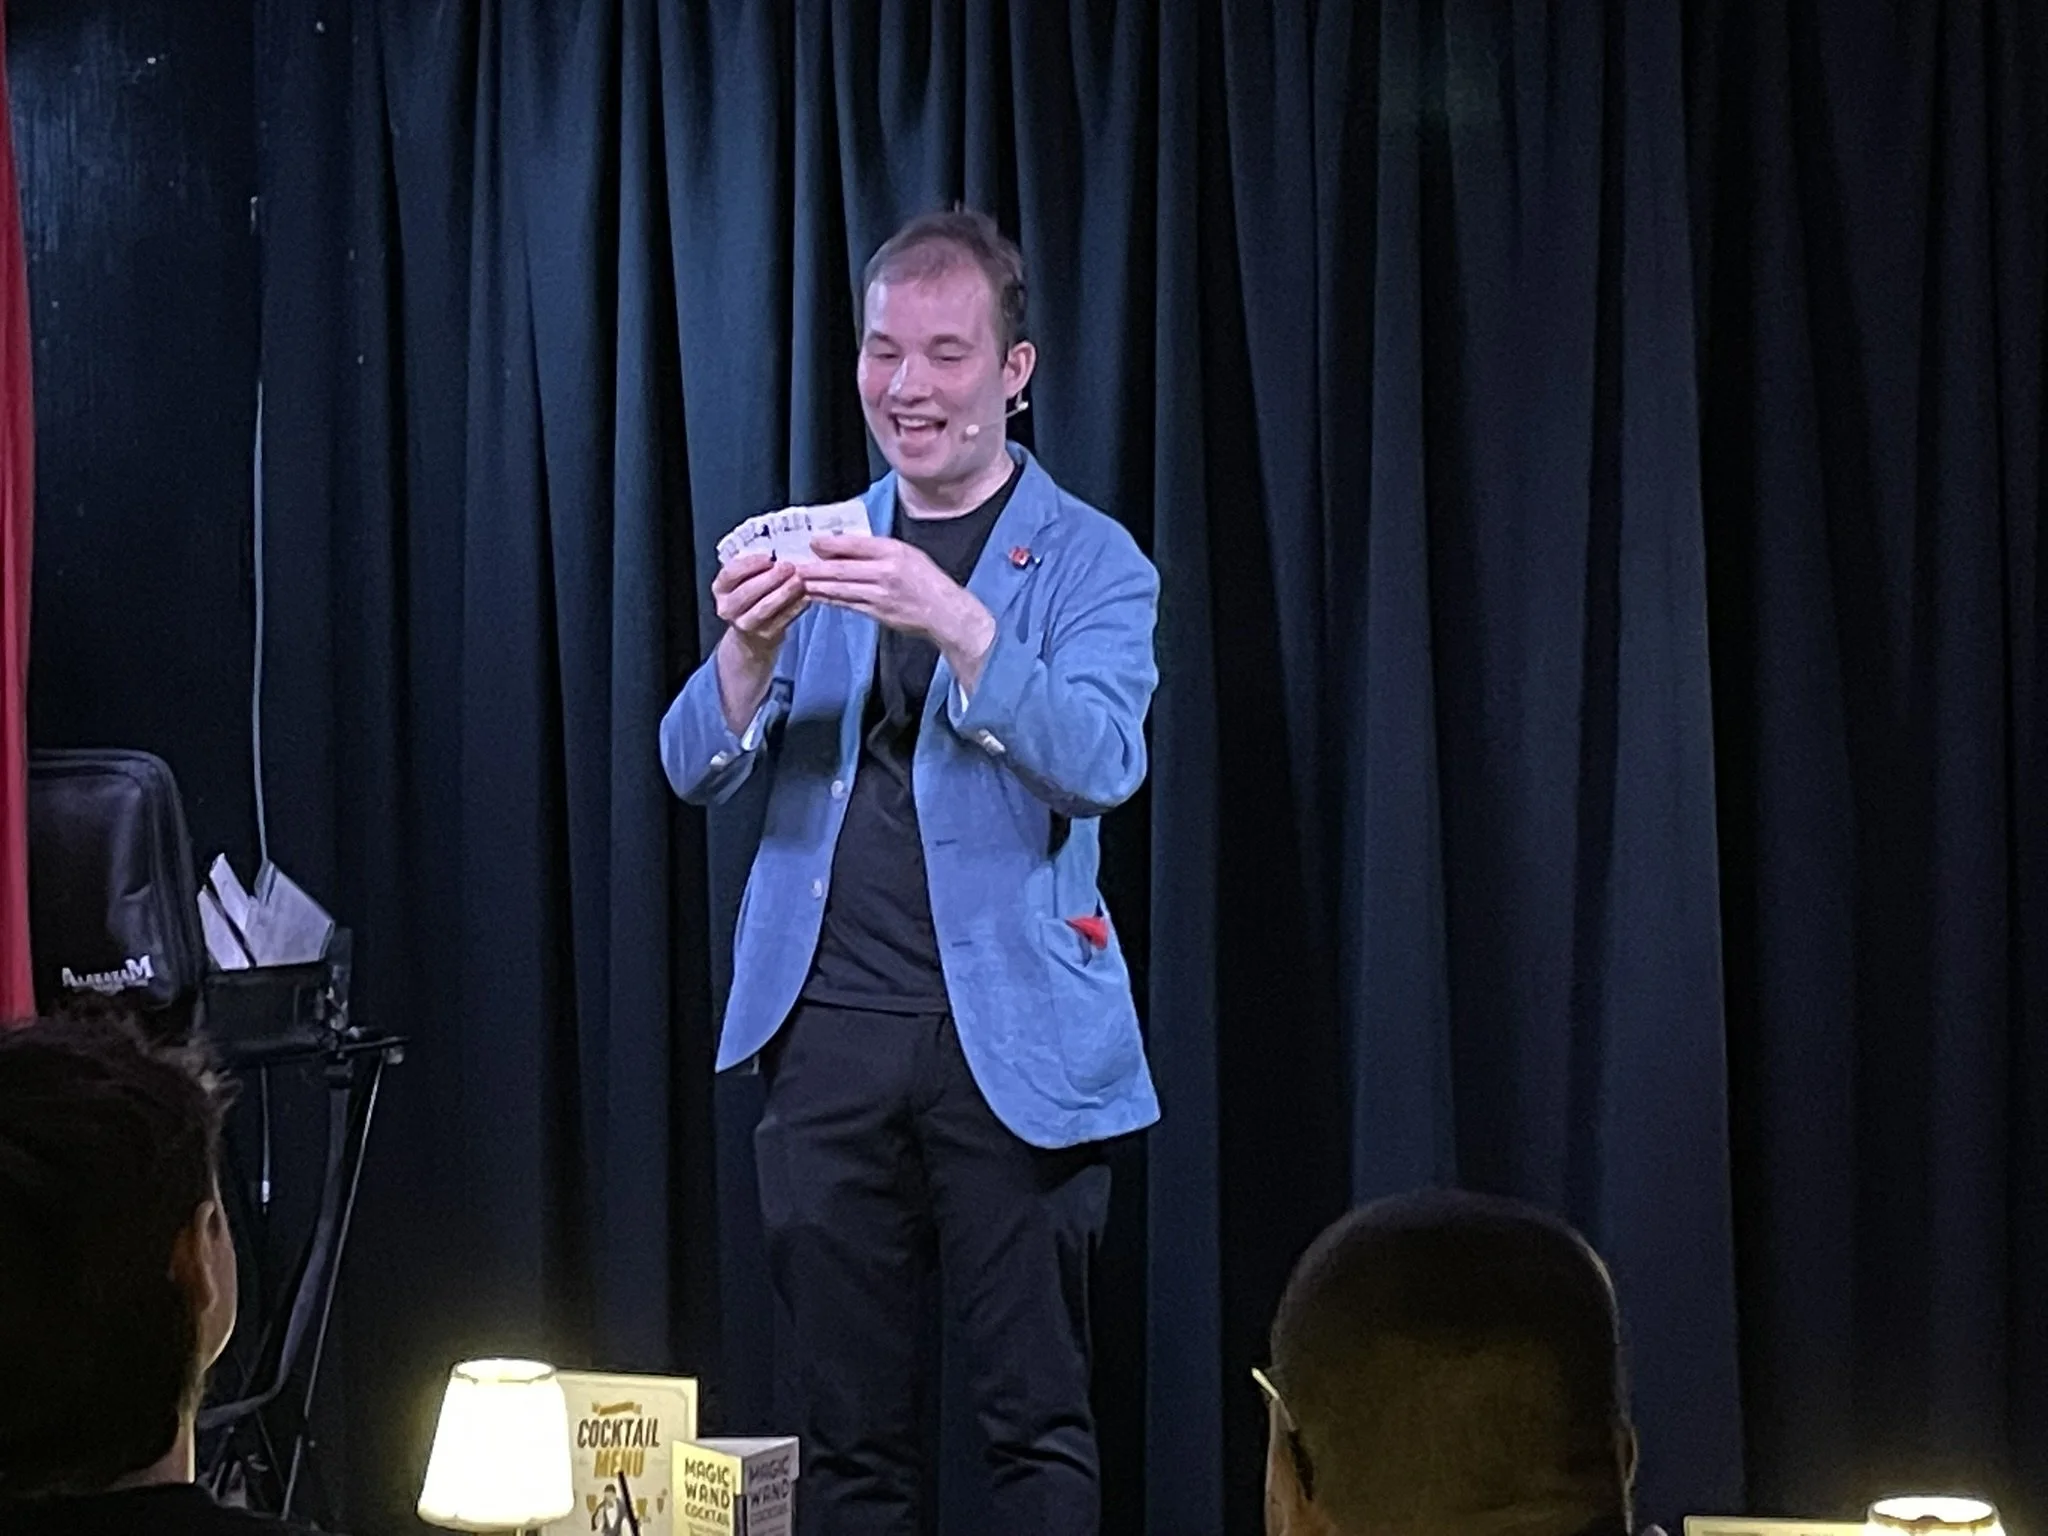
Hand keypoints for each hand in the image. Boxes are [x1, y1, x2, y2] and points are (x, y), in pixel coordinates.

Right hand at [713, 553, 806, 658]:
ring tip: (799, 580)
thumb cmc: (752, 596)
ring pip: (764, 608)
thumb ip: (755, 567)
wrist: (752, 633)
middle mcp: (727, 608)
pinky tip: (806, 596)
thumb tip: (778, 553)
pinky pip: (781, 620)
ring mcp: (745, 624)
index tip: (769, 556)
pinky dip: (795, 607)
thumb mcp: (745, 580)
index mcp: (720, 589)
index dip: (749, 564)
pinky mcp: (765, 635)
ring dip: (783, 593)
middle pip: (747, 591)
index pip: (730, 574)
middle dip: (770, 578)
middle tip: (789, 566)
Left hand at [799, 535, 994, 658]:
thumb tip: (844, 547)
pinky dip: (830, 599)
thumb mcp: (907, 554)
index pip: (855, 544)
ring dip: (816, 585)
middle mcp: (886, 572)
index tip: (811, 542)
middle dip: (814, 567)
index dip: (830, 544)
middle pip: (842, 568)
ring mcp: (881, 595)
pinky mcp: (878, 613)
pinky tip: (817, 596)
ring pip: (841, 588)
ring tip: (798, 581)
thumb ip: (878, 550)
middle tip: (794, 565)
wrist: (945, 612)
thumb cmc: (927, 580)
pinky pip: (848, 604)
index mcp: (894, 551)